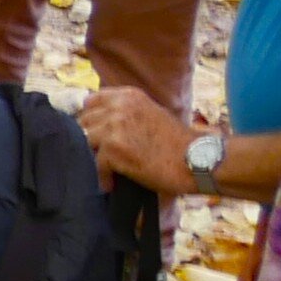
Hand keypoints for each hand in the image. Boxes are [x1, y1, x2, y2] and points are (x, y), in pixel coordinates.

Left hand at [78, 86, 201, 195]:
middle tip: (100, 156)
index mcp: (128, 96)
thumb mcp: (151, 113)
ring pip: (85, 142)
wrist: (197, 159)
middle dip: (90, 140)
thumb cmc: (178, 142)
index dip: (91, 120)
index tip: (95, 134)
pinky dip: (104, 178)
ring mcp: (114, 127)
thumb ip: (126, 113)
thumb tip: (101, 122)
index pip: (90, 102)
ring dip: (94, 158)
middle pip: (83, 123)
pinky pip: (96, 165)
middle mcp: (119, 107)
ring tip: (107, 170)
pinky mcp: (114, 148)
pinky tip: (112, 184)